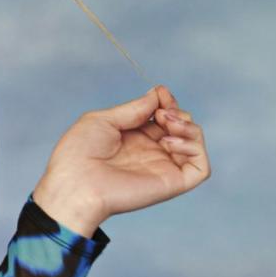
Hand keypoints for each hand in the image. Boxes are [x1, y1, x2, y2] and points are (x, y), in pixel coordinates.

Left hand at [32, 84, 210, 234]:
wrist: (74, 183)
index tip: (162, 93)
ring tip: (167, 123)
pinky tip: (169, 142)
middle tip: (162, 113)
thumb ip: (134, 109)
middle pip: (182, 127)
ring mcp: (162, 167)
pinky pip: (201, 168)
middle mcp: (150, 152)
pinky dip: (194, 148)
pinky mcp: (172, 183)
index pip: (164, 117)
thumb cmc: (78, 153)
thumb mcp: (103, 120)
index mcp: (133, 137)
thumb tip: (158, 94)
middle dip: (178, 112)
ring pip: (195, 144)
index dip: (167, 102)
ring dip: (189, 127)